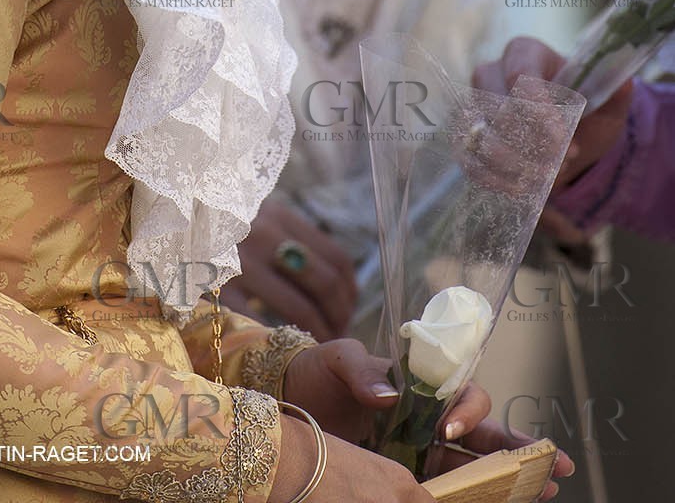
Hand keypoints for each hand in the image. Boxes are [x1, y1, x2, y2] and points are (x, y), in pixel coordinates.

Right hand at [219, 197, 356, 339]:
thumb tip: (338, 282)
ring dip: (317, 333)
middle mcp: (261, 234)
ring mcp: (238, 262)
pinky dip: (280, 340)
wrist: (166, 222)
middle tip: (336, 335)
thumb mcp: (256, 218)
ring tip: (315, 345)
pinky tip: (282, 346)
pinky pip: (261, 325)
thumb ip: (289, 238)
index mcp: (277, 215)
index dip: (349, 292)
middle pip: (324, 282)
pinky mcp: (216, 291)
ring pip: (300, 308)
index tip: (346, 311)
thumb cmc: (220, 228)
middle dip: (338, 315)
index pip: (335, 258)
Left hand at [281, 346, 573, 499]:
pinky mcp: (407, 477)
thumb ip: (360, 370)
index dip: (467, 410)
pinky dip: (475, 496)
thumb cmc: (319, 373)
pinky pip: (447, 490)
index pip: (462, 394)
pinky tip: (503, 502)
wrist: (291, 400)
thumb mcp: (336, 360)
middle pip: (484, 435)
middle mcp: (430, 421)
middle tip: (555, 465)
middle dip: (520, 449)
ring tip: (547, 492)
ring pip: (475, 467)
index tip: (451, 427)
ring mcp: (422, 453)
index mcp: (420, 386)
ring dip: (512, 479)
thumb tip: (388, 394)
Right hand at [474, 38, 634, 191]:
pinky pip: (469, 158)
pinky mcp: (468, 136)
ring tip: (545, 177)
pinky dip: (493, 177)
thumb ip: (617, 92)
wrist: (570, 141)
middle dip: (527, 140)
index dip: (537, 110)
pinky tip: (519, 188)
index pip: (519, 75)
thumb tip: (622, 84)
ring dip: (512, 162)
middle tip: (562, 160)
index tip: (562, 141)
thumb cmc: (586, 114)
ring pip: (480, 133)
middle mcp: (492, 72)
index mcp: (525, 52)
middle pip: (494, 104)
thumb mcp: (608, 104)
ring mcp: (475, 104)